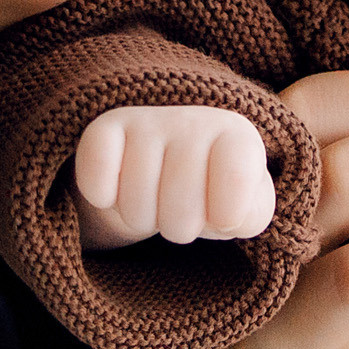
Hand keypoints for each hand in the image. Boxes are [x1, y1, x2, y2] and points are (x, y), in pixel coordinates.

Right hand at [73, 104, 278, 247]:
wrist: (166, 162)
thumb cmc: (214, 190)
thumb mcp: (245, 208)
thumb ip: (252, 215)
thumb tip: (228, 215)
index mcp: (238, 137)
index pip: (236, 179)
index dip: (226, 215)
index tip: (223, 214)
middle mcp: (194, 119)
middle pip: (181, 212)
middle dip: (179, 228)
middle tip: (180, 213)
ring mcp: (147, 121)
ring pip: (136, 203)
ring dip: (141, 219)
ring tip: (153, 202)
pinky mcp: (104, 128)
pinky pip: (96, 177)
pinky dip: (102, 199)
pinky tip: (116, 191)